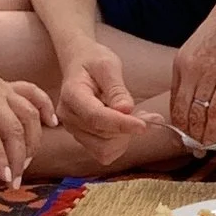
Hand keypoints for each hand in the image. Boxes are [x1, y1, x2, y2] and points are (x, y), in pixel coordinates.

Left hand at [0, 11, 56, 186]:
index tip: (5, 177)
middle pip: (13, 127)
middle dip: (18, 157)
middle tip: (14, 183)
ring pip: (27, 113)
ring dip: (32, 140)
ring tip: (25, 163)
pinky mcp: (5, 82)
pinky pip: (31, 94)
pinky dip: (44, 107)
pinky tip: (51, 123)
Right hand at [56, 43, 144, 164]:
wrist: (80, 64)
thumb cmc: (93, 62)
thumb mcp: (108, 65)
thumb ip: (117, 89)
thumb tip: (126, 111)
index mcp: (72, 95)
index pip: (96, 117)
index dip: (121, 124)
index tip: (143, 126)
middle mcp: (68, 117)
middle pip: (102, 137)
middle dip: (127, 129)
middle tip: (146, 115)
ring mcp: (74, 130)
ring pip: (104, 150)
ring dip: (125, 138)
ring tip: (136, 118)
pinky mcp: (83, 138)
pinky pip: (104, 153)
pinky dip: (120, 143)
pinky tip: (127, 126)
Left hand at [167, 0, 215, 149]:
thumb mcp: (205, 43)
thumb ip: (198, 65)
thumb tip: (200, 85)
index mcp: (182, 61)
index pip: (174, 99)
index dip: (177, 120)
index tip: (183, 133)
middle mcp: (191, 69)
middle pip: (182, 110)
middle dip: (185, 132)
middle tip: (191, 148)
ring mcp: (209, 74)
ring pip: (197, 114)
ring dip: (199, 135)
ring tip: (202, 148)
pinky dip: (213, 129)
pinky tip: (214, 139)